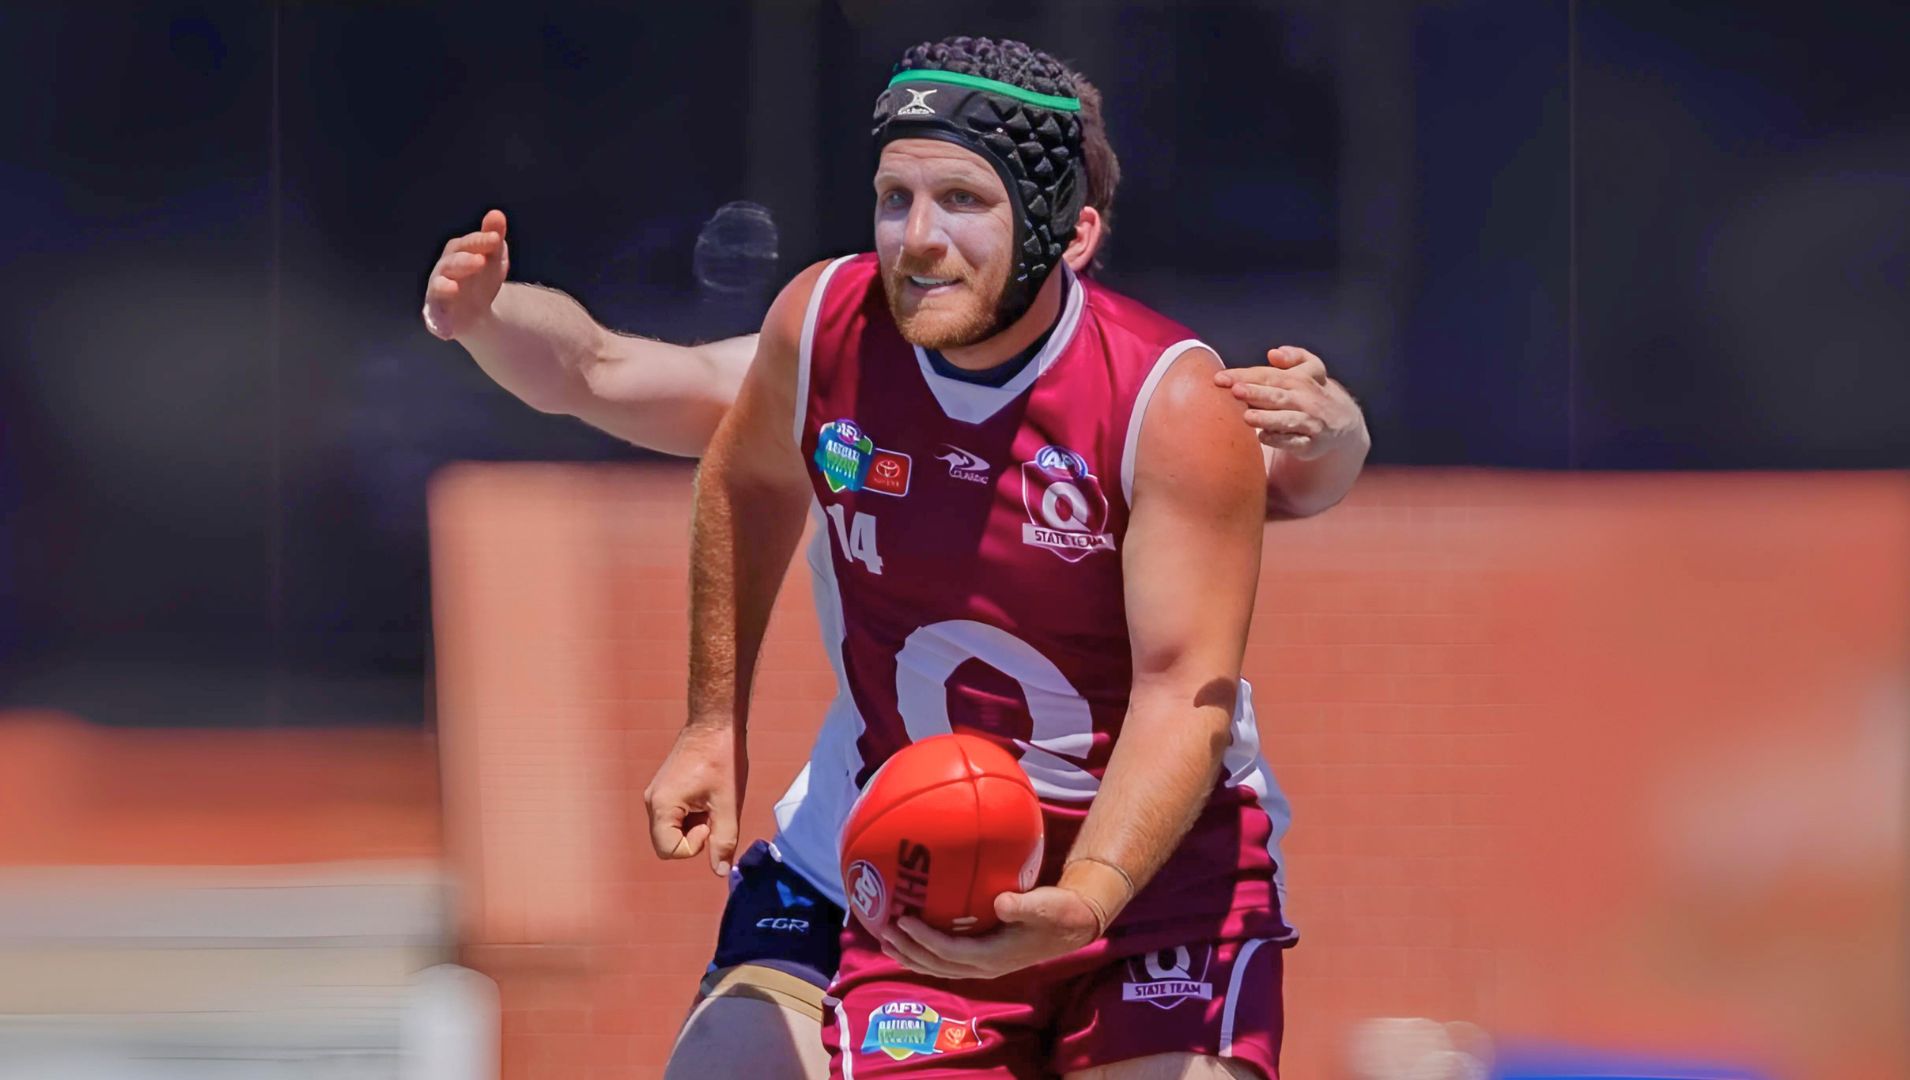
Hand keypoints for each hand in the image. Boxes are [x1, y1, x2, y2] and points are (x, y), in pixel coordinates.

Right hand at [422, 208, 510, 340]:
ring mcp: (438, 292)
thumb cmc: (481, 277)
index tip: (495, 238)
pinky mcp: (437, 314)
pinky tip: (447, 333)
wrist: (475, 311)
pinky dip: (439, 325)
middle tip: (480, 261)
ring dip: (444, 287)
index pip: (467, 244)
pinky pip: (435, 319)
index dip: (479, 241)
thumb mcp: (493, 257)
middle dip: (463, 261)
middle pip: (451, 263)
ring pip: (438, 288)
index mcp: (457, 253)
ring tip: (453, 288)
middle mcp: (444, 270)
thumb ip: (493, 237)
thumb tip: (496, 214)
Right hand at [641, 723, 745, 875]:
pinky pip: (674, 817)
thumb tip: (721, 871)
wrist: (715, 723)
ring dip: (694, 825)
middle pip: (668, 843)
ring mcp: (655, 795)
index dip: (695, 844)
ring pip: (672, 830)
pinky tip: (706, 795)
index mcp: (661, 805)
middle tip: (712, 813)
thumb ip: (724, 840)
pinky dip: (692, 815)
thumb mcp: (728, 804)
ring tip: (711, 801)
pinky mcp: (664, 790)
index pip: (671, 850)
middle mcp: (651, 802)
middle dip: (694, 837)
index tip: (710, 821)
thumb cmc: (723, 759)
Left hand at [877, 887, 1101, 980]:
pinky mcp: (983, 956)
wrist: (1073, 925)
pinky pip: (947, 958)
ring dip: (911, 955)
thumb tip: (1000, 902)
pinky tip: (912, 937)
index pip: (950, 952)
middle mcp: (984, 966)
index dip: (924, 940)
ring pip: (938, 966)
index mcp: (994, 956)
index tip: (904, 920)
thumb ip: (1024, 905)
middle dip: (908, 950)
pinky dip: (925, 950)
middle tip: (884, 931)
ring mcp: (983, 964)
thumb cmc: (1060, 912)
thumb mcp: (1047, 906)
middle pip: (937, 964)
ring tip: (886, 941)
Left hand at [1214, 345, 1365, 460]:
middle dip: (1256, 393)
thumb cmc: (1311, 392)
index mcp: (1300, 379)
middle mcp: (1305, 399)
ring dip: (1267, 418)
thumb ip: (1294, 356)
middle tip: (1235, 391)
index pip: (1269, 375)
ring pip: (1287, 420)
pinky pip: (1295, 442)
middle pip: (1278, 395)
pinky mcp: (1310, 443)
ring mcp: (1309, 421)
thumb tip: (1273, 353)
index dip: (1245, 376)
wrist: (1341, 422)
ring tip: (1247, 417)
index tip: (1220, 378)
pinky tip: (1264, 437)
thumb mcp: (1311, 369)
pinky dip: (1281, 440)